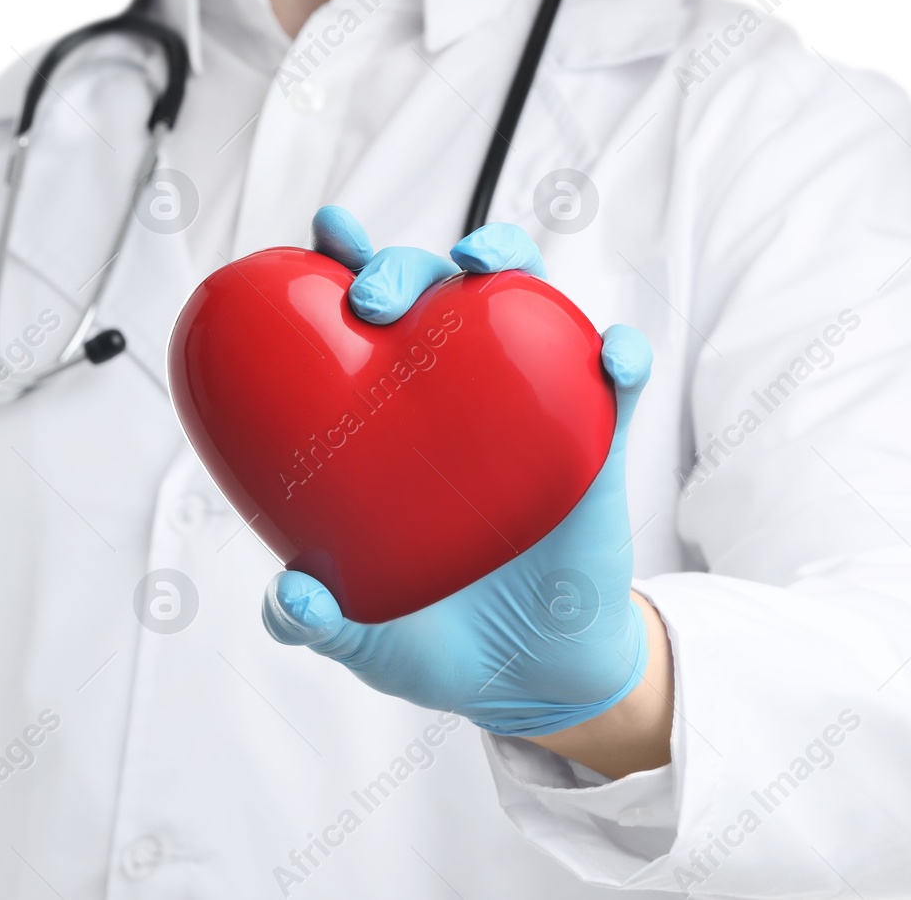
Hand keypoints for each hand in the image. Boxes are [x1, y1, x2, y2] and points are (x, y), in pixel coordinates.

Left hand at [263, 207, 667, 759]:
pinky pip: (615, 387)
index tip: (327, 231)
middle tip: (377, 300)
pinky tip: (610, 355)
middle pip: (435, 294)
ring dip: (512, 262)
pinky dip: (620, 357)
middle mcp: (458, 403)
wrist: (531, 679)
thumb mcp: (367, 639)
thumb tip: (291, 594)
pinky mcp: (596, 449)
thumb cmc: (437, 639)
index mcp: (393, 427)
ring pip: (529, 304)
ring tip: (486, 264)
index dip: (349, 264)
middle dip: (406, 266)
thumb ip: (319, 624)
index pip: (366, 324)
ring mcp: (530, 415)